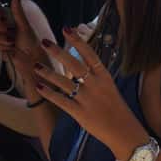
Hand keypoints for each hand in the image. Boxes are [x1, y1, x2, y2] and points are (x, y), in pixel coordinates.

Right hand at [0, 0, 45, 67]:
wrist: (31, 60)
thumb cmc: (32, 42)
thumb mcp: (26, 26)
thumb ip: (19, 12)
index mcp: (6, 15)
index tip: (4, 19)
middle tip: (11, 35)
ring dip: (0, 39)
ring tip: (12, 43)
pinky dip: (0, 48)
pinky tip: (9, 50)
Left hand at [32, 27, 145, 160]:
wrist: (124, 131)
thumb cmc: (116, 108)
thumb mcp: (109, 87)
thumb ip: (94, 76)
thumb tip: (79, 64)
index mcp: (104, 76)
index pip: (89, 54)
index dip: (77, 41)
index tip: (66, 29)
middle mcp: (95, 85)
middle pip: (74, 64)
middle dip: (58, 52)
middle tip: (44, 41)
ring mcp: (87, 99)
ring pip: (64, 82)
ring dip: (48, 72)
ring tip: (36, 65)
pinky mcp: (80, 113)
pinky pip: (61, 100)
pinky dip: (49, 93)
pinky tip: (39, 85)